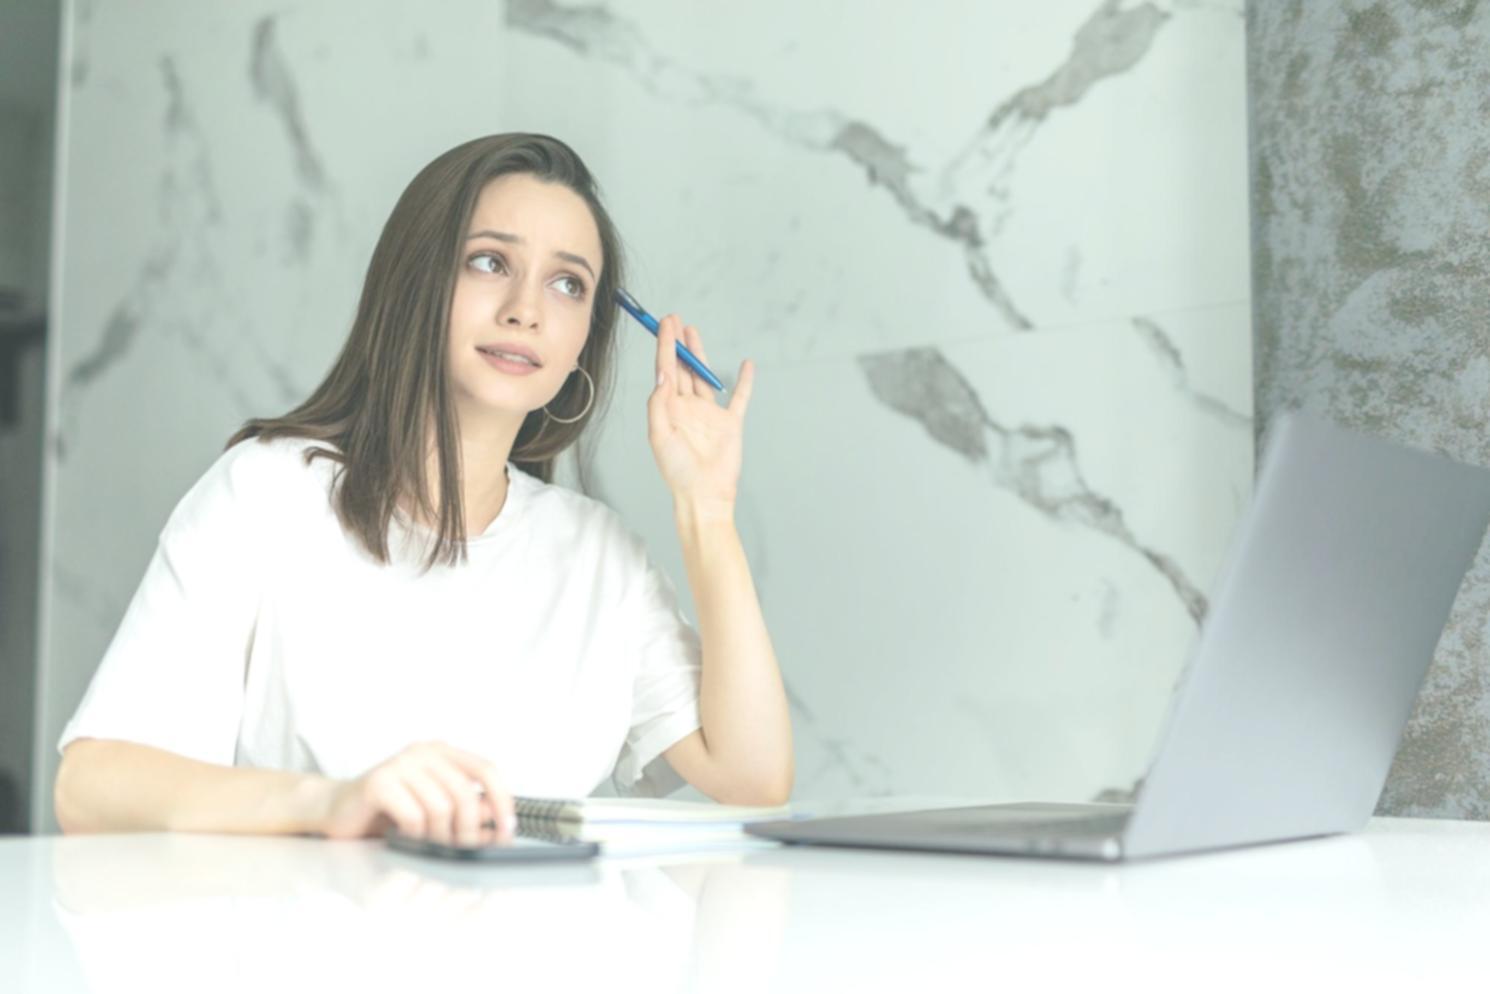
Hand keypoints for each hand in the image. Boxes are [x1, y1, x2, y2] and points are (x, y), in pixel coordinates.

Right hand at [318, 741, 515, 846]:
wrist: (335, 811)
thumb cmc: (387, 812)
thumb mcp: (434, 811)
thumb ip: (466, 812)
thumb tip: (498, 825)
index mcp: (442, 752)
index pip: (487, 769)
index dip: (502, 799)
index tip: (508, 828)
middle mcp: (423, 751)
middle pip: (465, 793)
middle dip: (468, 830)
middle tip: (460, 850)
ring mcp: (400, 763)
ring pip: (441, 807)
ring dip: (437, 836)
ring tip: (425, 843)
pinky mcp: (379, 781)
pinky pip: (413, 815)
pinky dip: (414, 835)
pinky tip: (404, 837)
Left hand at [647, 315, 754, 510]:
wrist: (704, 494)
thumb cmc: (677, 470)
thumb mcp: (660, 435)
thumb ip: (659, 403)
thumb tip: (663, 373)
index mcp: (668, 409)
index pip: (665, 370)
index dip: (664, 345)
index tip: (663, 324)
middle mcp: (687, 408)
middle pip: (681, 368)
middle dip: (677, 344)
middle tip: (673, 319)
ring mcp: (709, 414)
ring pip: (704, 376)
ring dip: (699, 354)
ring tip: (692, 331)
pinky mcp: (730, 423)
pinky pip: (740, 397)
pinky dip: (744, 381)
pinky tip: (745, 365)